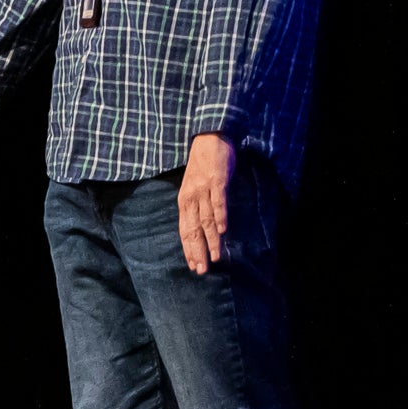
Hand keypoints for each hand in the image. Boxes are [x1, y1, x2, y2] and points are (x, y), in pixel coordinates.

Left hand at [178, 133, 234, 274]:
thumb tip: (204, 229)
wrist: (209, 138)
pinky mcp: (217, 181)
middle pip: (193, 229)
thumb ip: (198, 207)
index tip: (194, 266)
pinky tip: (223, 230)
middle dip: (197, 251)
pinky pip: (218, 202)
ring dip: (210, 239)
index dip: (189, 249)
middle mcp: (190, 197)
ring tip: (215, 257)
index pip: (185, 230)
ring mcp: (203, 189)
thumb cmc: (203, 165)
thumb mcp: (194, 188)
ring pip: (206, 219)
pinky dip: (220, 216)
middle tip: (202, 270)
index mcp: (184, 201)